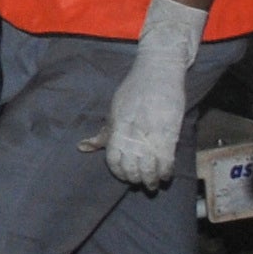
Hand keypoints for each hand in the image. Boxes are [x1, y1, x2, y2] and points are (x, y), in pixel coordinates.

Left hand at [105, 0, 206, 190]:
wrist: (158, 70)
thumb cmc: (135, 89)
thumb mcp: (115, 109)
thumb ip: (104, 132)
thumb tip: (83, 147)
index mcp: (116, 125)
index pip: (112, 158)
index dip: (118, 172)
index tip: (125, 175)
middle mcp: (131, 132)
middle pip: (131, 167)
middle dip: (135, 179)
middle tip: (141, 182)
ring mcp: (150, 134)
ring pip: (149, 169)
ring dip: (151, 180)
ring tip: (153, 183)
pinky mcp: (170, 133)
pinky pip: (166, 161)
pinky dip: (166, 172)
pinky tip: (166, 174)